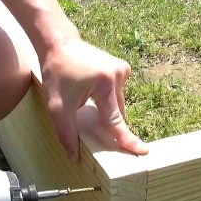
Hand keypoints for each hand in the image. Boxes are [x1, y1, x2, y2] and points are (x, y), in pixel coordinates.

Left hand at [41, 39, 148, 161]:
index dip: (127, 139)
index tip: (144, 151)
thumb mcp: (56, 105)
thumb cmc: (56, 73)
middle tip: (85, 113)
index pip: (116, 120)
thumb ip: (66, 132)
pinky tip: (92, 88)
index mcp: (104, 84)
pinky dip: (107, 98)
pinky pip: (118, 93)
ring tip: (84, 95)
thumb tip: (74, 157)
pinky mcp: (122, 67)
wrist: (59, 43)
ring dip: (105, 108)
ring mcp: (123, 69)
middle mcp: (118, 75)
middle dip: (106, 121)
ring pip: (118, 104)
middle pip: (117, 113)